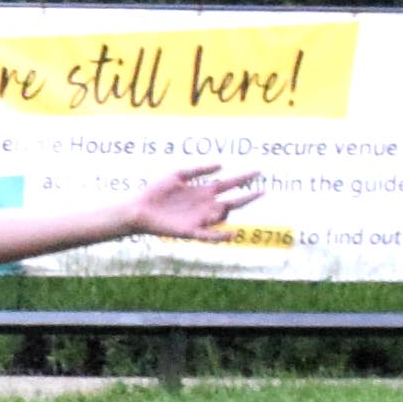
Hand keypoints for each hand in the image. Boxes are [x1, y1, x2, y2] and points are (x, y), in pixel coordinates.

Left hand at [132, 161, 264, 240]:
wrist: (139, 209)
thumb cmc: (156, 191)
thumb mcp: (177, 175)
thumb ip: (198, 170)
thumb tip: (221, 165)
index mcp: (203, 191)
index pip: (229, 184)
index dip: (244, 178)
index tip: (259, 171)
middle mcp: (205, 205)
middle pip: (233, 202)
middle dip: (248, 197)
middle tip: (263, 191)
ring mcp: (200, 218)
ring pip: (222, 217)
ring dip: (224, 212)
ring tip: (218, 207)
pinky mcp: (190, 231)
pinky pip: (209, 235)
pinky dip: (221, 236)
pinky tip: (231, 234)